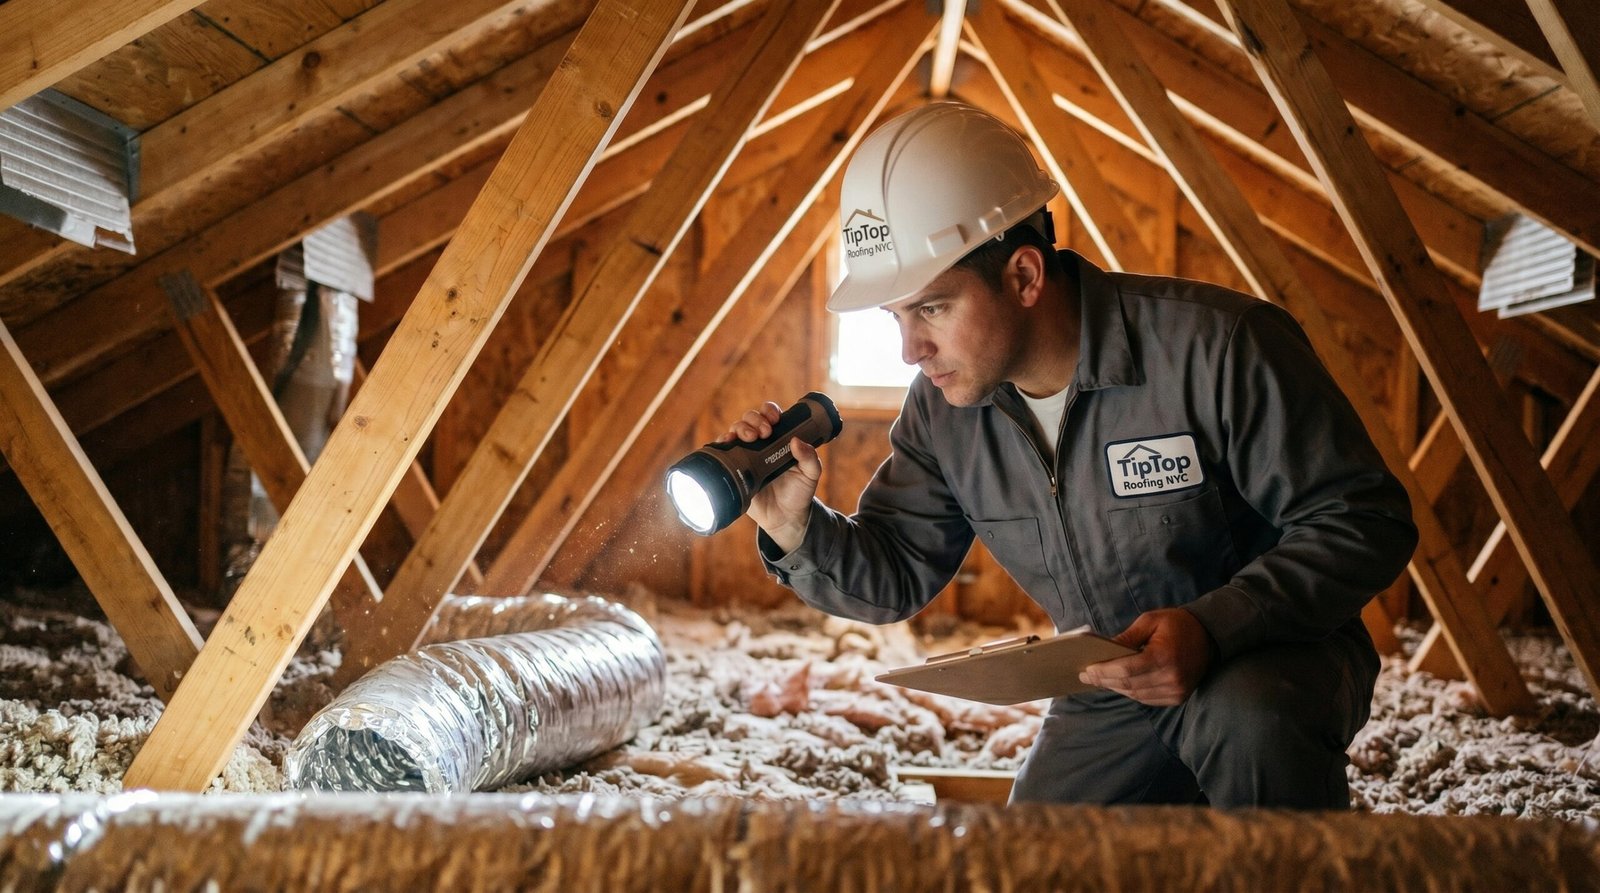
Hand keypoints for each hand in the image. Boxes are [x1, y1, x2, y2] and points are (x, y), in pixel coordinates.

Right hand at [716, 403, 821, 551]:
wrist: (784, 518)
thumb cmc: (799, 493)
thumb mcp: (811, 475)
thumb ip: (810, 458)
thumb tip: (797, 441)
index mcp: (779, 438)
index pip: (770, 415)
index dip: (769, 412)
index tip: (775, 420)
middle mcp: (760, 443)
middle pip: (749, 419)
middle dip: (754, 419)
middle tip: (764, 432)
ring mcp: (745, 454)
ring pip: (735, 430)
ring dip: (739, 427)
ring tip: (749, 438)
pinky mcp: (734, 468)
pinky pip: (722, 450)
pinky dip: (721, 442)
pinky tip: (726, 441)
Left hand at [1078, 608, 1214, 705]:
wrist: (1210, 636)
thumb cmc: (1177, 624)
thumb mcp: (1150, 621)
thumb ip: (1127, 637)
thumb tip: (1104, 651)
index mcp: (1164, 657)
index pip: (1126, 669)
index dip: (1104, 671)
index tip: (1086, 670)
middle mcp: (1171, 678)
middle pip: (1129, 685)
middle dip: (1104, 681)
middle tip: (1086, 676)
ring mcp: (1177, 690)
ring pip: (1137, 695)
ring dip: (1116, 688)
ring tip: (1099, 680)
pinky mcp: (1179, 697)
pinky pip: (1148, 699)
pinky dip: (1132, 693)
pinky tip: (1119, 685)